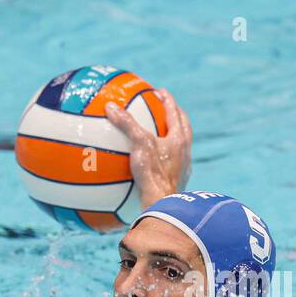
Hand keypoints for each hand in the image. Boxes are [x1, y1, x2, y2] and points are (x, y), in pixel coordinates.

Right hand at [105, 88, 191, 207]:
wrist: (164, 204)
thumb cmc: (154, 173)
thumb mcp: (139, 144)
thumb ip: (126, 124)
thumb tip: (110, 106)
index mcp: (179, 138)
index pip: (174, 112)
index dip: (166, 100)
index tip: (159, 92)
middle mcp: (185, 152)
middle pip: (183, 127)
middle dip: (175, 116)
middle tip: (165, 109)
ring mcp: (183, 169)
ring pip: (180, 148)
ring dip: (171, 139)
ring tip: (160, 136)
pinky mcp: (177, 184)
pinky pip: (171, 167)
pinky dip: (163, 162)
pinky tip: (153, 167)